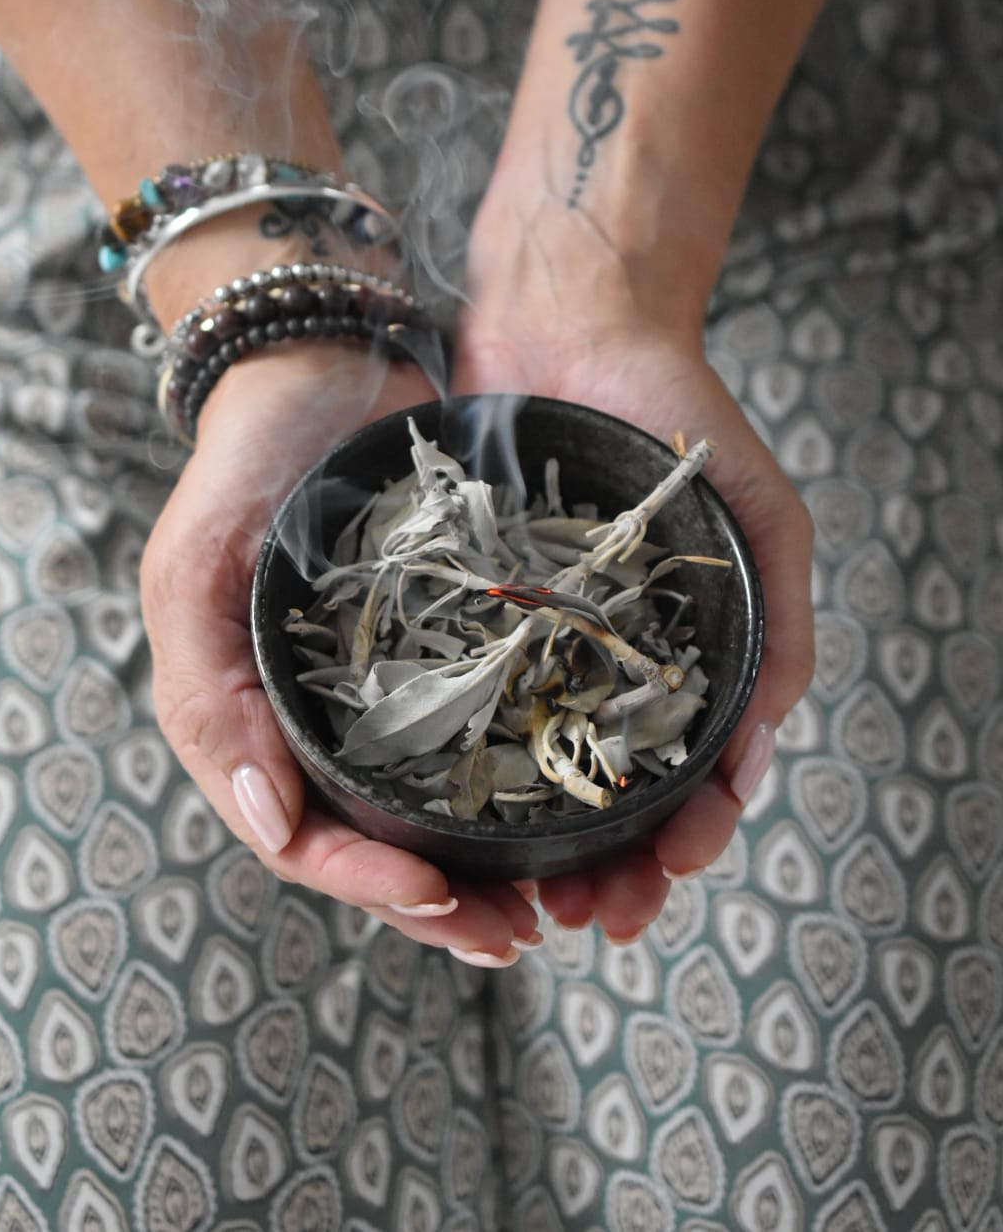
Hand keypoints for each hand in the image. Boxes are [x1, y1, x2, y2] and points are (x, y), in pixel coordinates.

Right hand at [141, 345, 540, 960]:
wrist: (327, 364)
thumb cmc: (249, 462)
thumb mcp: (194, 568)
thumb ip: (210, 695)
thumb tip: (267, 823)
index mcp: (247, 720)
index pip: (303, 837)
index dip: (369, 882)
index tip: (444, 896)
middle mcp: (313, 718)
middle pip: (376, 845)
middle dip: (444, 903)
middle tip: (519, 933)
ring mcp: (381, 687)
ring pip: (433, 808)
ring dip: (489, 865)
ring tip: (556, 896)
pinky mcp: (442, 647)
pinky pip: (480, 734)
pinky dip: (517, 782)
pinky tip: (568, 803)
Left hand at [453, 225, 813, 941]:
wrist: (569, 325)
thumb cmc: (675, 416)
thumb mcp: (760, 519)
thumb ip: (781, 629)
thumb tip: (758, 753)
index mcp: (680, 653)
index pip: (690, 775)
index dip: (684, 837)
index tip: (667, 875)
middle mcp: (600, 659)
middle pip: (605, 791)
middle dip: (608, 863)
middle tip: (591, 911)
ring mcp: (531, 638)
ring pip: (530, 766)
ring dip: (536, 841)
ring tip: (528, 890)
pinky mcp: (463, 609)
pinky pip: (461, 699)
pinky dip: (465, 761)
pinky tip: (455, 808)